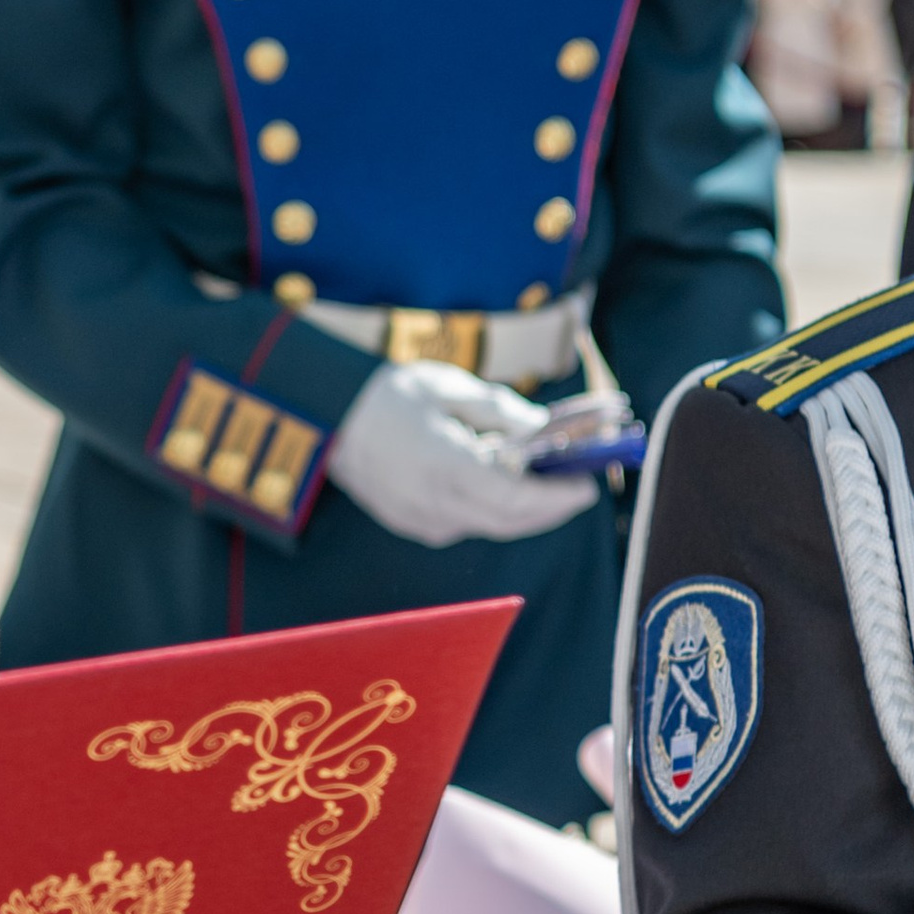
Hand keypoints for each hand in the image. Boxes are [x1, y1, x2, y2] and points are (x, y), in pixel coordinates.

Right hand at [325, 359, 598, 548]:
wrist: (328, 418)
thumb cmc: (388, 395)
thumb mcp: (450, 388)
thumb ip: (501, 413)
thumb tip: (542, 430)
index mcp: (446, 467)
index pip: (517, 501)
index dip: (557, 499)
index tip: (586, 487)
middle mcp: (434, 504)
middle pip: (510, 522)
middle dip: (549, 510)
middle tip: (575, 488)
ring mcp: (420, 520)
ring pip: (488, 525)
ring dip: (519, 508)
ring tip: (539, 480)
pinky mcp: (411, 524)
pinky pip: (463, 523)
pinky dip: (487, 508)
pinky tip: (493, 483)